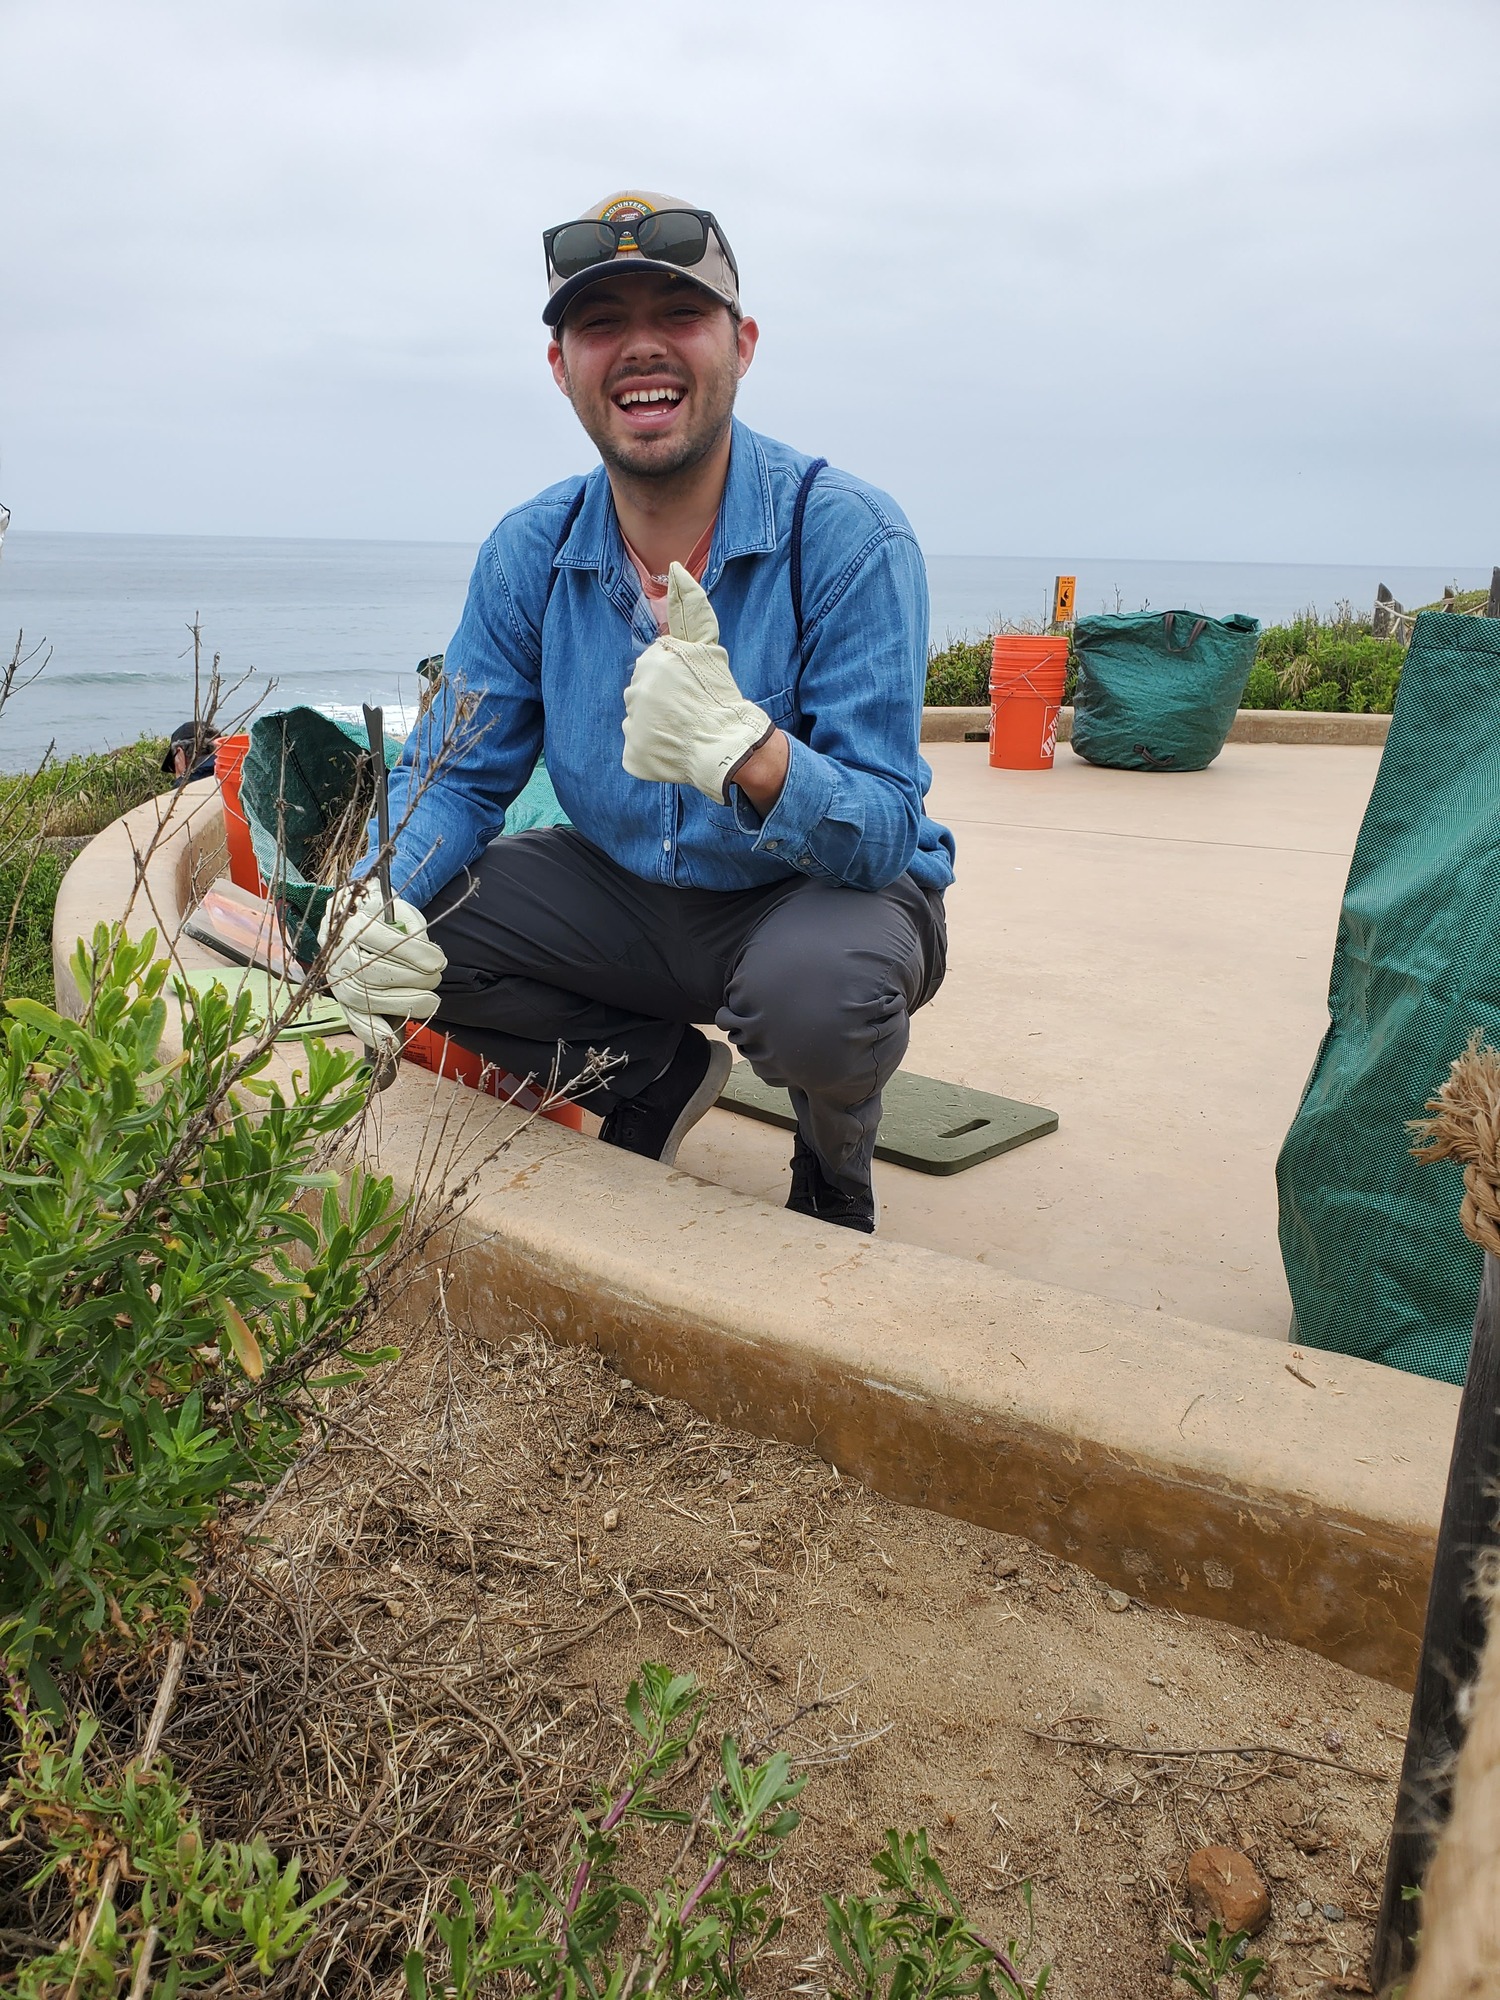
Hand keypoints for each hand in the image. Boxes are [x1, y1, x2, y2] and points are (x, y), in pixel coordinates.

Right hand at [318, 879, 446, 1050]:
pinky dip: (372, 1033)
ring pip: (362, 997)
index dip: (413, 953)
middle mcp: (337, 951)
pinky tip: (393, 1041)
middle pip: (371, 972)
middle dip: (411, 980)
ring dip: (401, 1004)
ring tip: (429, 1002)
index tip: (438, 962)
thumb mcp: (400, 911)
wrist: (356, 917)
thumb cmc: (384, 916)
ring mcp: (335, 977)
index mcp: (351, 923)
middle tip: (435, 980)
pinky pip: (353, 1019)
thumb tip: (432, 962)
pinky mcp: (340, 998)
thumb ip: (413, 930)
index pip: (381, 940)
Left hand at [622, 563, 774, 803]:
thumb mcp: (708, 646)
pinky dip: (653, 752)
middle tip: (688, 711)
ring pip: (639, 721)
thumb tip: (676, 566)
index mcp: (653, 661)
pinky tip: (674, 748)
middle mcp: (636, 689)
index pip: (653, 669)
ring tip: (683, 730)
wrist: (728, 743)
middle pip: (642, 694)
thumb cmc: (721, 694)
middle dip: (663, 702)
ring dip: (658, 725)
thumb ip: (690, 609)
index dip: (674, 680)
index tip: (691, 689)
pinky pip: (638, 751)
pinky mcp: (633, 753)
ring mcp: (632, 724)